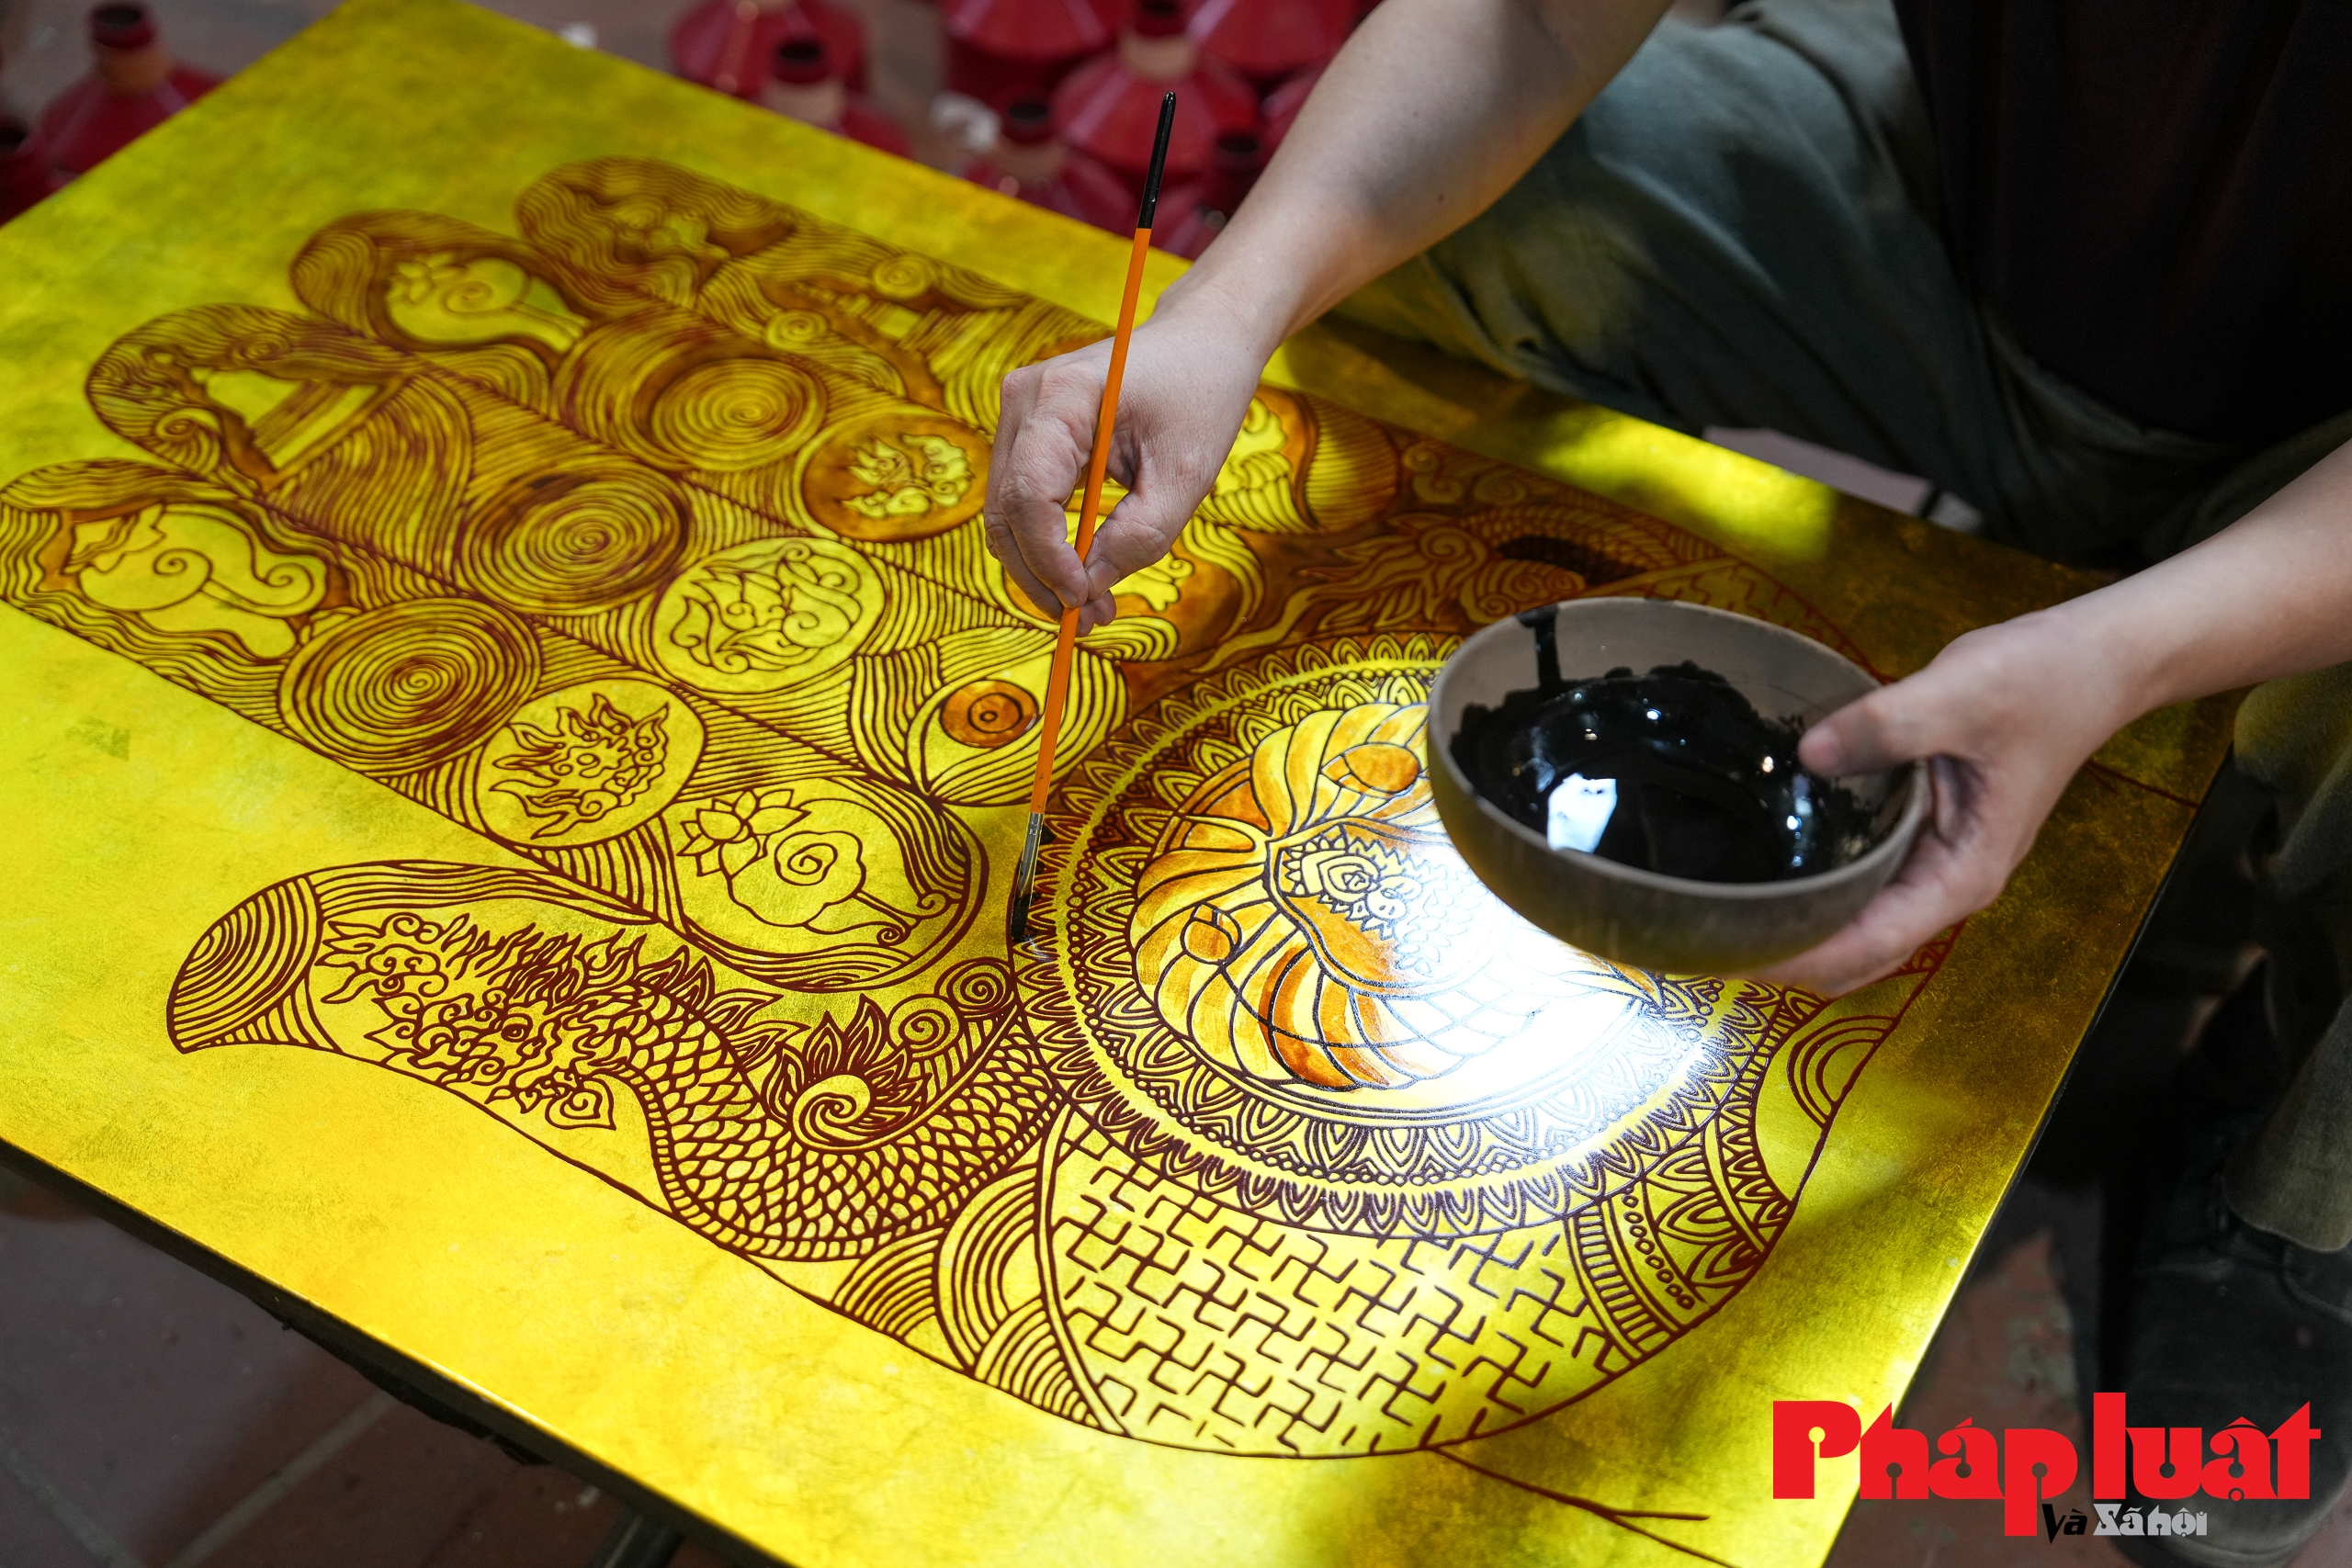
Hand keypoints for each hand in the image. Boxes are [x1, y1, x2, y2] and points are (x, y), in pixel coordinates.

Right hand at [984, 289, 1268, 632]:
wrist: (1200, 340)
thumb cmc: (1201, 394)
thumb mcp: (1186, 473)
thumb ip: (1140, 536)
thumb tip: (1089, 591)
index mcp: (1061, 396)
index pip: (1028, 495)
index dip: (1049, 559)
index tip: (1084, 602)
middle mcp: (1024, 399)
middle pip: (1005, 511)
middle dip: (1041, 576)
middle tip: (1088, 621)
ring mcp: (1019, 413)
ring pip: (1006, 514)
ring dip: (1042, 569)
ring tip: (1093, 606)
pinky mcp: (1028, 432)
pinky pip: (1022, 501)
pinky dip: (1047, 545)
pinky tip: (1084, 573)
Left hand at [1754, 608, 2138, 995]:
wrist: (2092, 661)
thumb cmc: (2040, 683)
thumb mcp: (1962, 696)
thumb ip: (1886, 726)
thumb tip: (1807, 755)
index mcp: (1962, 873)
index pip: (1871, 944)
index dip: (1800, 958)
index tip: (1731, 954)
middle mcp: (1946, 882)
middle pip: (1857, 952)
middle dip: (1787, 954)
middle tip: (1703, 933)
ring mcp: (1933, 860)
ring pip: (1857, 921)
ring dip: (1798, 925)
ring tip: (1719, 909)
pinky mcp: (1920, 831)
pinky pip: (1861, 877)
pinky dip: (1817, 885)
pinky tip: (1764, 862)